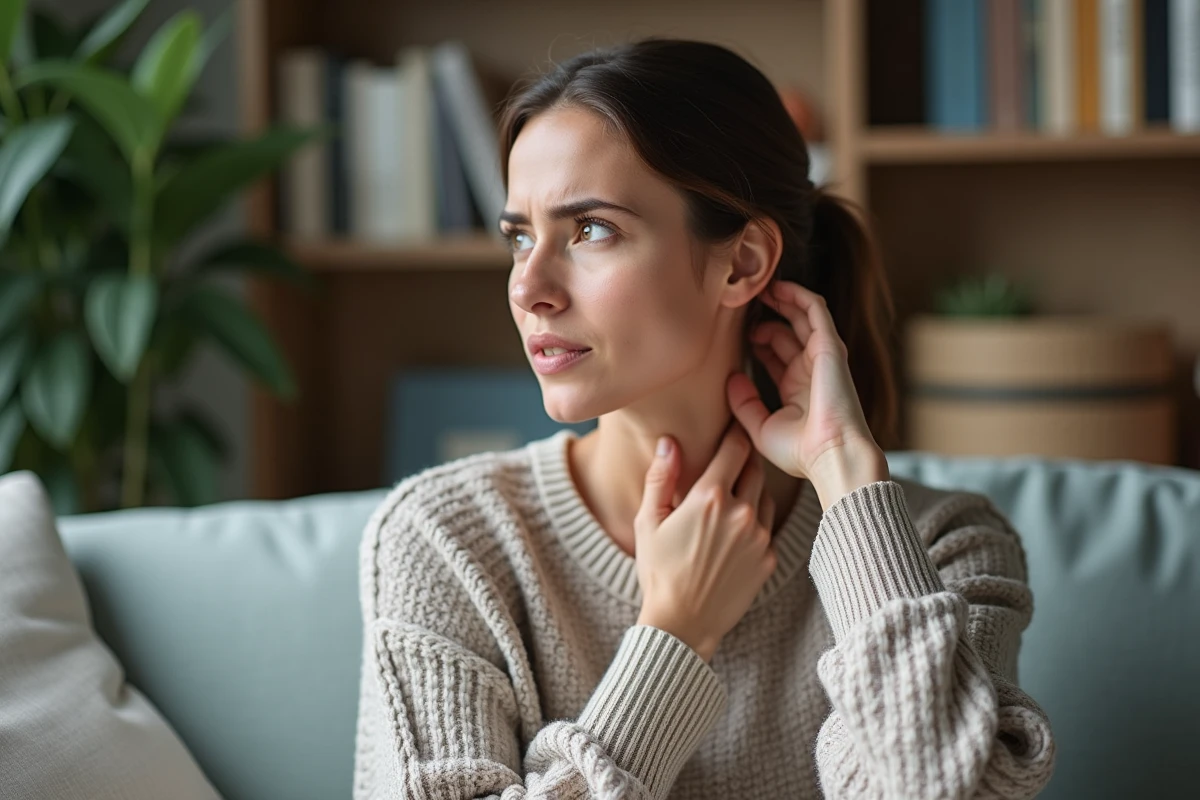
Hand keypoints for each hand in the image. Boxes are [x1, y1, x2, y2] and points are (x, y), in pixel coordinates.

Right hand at [634, 422, 776, 662]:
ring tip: (733, 496)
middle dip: (745, 459)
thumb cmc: (659, 570)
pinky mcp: (769, 558)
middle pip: (755, 467)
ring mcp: (760, 536)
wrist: (683, 623)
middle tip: (734, 457)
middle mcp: (741, 512)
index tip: (733, 425)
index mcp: (710, 497)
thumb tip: (669, 442)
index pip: (735, 447)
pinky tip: (735, 532)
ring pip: (765, 496)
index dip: (735, 432)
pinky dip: (754, 522)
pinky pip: (767, 527)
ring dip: (751, 490)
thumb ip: (661, 477)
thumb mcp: (649, 521)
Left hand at [727, 279, 884, 487]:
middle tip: (743, 307)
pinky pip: (816, 311)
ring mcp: (821, 357)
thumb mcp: (761, 428)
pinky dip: (799, 296)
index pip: (776, 355)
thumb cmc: (800, 452)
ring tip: (759, 289)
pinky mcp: (829, 346)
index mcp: (796, 390)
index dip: (758, 341)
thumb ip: (744, 403)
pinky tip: (778, 288)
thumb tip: (731, 378)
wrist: (830, 455)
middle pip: (788, 333)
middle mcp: (810, 370)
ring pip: (802, 317)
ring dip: (782, 300)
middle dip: (767, 318)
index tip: (735, 332)